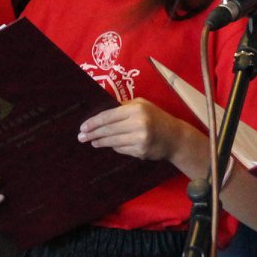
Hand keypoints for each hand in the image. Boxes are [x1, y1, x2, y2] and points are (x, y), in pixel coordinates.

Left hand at [77, 98, 204, 171]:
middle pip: (108, 129)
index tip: (83, 126)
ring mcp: (140, 139)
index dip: (93, 122)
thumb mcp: (143, 105)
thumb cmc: (156, 117)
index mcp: (136, 109)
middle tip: (81, 137)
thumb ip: (124, 106)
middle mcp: (138, 124)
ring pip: (113, 141)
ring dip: (100, 142)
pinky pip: (121, 149)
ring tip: (92, 141)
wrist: (175, 137)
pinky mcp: (140, 152)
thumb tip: (102, 111)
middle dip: (93, 133)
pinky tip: (109, 145)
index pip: (109, 116)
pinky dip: (115, 147)